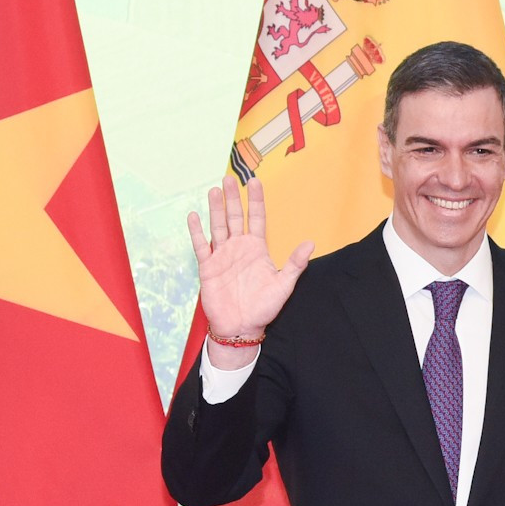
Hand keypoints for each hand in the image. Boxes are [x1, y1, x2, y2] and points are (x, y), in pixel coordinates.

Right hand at [187, 178, 314, 363]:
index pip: (257, 219)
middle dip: (232, 198)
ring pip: (217, 226)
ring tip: (214, 191)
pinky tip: (194, 216)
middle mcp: (239, 248)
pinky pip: (201, 246)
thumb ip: (295, 264)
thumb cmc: (263, 308)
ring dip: (215, 209)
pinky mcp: (208, 267)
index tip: (255, 182)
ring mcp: (222, 256)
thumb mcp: (283, 285)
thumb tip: (310, 244)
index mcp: (257, 249)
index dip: (256, 201)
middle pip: (234, 217)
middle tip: (229, 178)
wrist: (241, 327)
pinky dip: (197, 232)